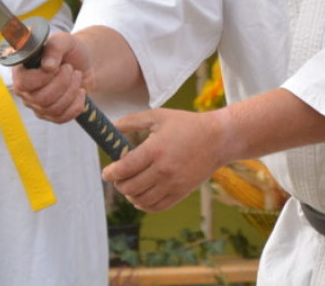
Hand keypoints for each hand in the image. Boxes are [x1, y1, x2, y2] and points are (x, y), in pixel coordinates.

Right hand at [13, 32, 92, 122]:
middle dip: (63, 82)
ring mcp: (37, 105)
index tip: (57, 66)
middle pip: (41, 99)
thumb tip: (47, 66)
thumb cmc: (69, 50)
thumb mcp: (64, 41)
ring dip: (72, 90)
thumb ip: (54, 48)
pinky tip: (80, 91)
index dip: (43, 77)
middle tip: (70, 68)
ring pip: (54, 109)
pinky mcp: (51, 115)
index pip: (24, 83)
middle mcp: (26, 91)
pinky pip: (62, 118)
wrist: (84, 63)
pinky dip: (76, 104)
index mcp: (22, 71)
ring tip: (76, 76)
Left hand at [103, 108, 227, 212]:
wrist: (218, 139)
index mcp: (155, 150)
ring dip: (130, 195)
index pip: (124, 169)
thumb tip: (112, 127)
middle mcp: (163, 170)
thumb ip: (132, 121)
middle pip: (129, 187)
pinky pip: (156, 207)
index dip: (110, 173)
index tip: (106, 172)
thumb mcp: (159, 116)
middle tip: (117, 177)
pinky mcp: (181, 193)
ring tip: (129, 185)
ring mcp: (173, 183)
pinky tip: (140, 196)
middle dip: (118, 184)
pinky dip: (144, 205)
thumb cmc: (187, 124)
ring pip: (140, 200)